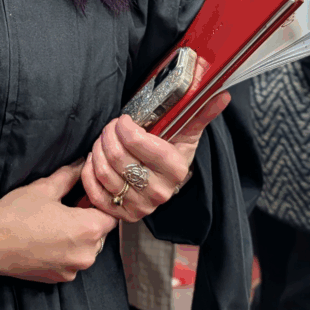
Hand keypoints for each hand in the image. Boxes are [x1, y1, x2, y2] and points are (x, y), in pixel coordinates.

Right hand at [0, 161, 117, 283]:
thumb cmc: (16, 213)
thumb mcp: (45, 188)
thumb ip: (72, 175)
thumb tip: (85, 162)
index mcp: (88, 229)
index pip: (112, 214)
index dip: (102, 201)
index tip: (88, 193)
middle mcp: (87, 254)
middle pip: (102, 231)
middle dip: (91, 216)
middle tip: (72, 202)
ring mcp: (74, 270)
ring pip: (89, 247)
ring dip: (81, 234)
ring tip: (58, 219)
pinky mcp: (61, 278)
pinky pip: (74, 260)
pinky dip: (69, 248)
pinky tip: (50, 236)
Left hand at [80, 92, 229, 222]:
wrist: (165, 179)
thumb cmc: (172, 149)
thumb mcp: (186, 130)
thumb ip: (199, 111)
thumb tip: (221, 95)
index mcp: (175, 169)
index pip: (140, 144)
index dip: (125, 127)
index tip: (123, 119)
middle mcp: (159, 192)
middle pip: (118, 158)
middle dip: (108, 135)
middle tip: (110, 127)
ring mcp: (141, 206)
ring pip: (104, 172)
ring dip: (97, 149)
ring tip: (103, 141)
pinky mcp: (122, 214)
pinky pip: (95, 193)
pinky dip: (88, 172)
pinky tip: (96, 159)